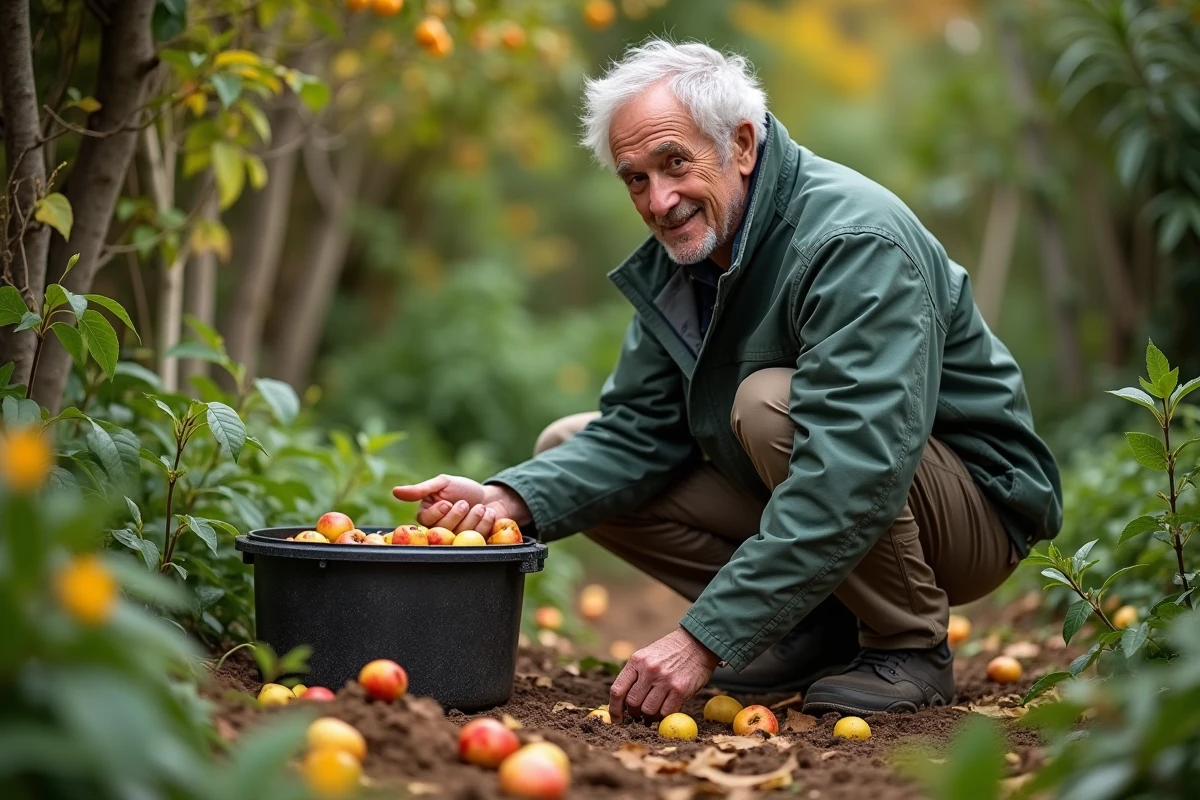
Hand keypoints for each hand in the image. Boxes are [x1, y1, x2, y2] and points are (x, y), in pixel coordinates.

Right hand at [391, 474, 529, 536]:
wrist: (491, 497)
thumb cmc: (463, 489)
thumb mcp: (443, 483)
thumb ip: (421, 489)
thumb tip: (395, 491)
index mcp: (428, 517)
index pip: (426, 521)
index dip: (437, 513)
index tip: (447, 503)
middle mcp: (440, 531)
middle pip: (443, 530)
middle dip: (457, 514)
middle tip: (465, 503)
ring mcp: (457, 540)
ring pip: (460, 534)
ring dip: (474, 516)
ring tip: (480, 507)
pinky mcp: (474, 545)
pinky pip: (478, 539)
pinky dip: (485, 523)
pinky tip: (488, 513)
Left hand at [609, 627, 718, 722]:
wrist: (697, 642)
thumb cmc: (670, 652)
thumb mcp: (648, 656)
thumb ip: (636, 676)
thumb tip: (623, 703)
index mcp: (637, 661)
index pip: (618, 690)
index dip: (614, 709)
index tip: (617, 719)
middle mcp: (649, 670)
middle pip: (632, 703)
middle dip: (634, 713)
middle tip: (640, 713)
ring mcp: (665, 680)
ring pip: (648, 711)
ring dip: (650, 716)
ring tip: (655, 711)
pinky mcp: (680, 690)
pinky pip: (666, 713)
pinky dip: (664, 716)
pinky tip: (666, 709)